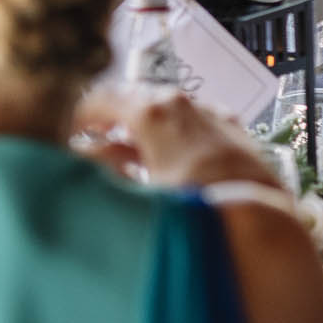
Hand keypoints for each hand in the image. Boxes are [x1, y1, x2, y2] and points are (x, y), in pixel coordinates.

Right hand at [73, 88, 276, 189]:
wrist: (260, 226)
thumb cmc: (195, 209)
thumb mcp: (134, 191)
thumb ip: (98, 169)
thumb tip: (74, 157)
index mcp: (152, 110)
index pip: (100, 97)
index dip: (76, 114)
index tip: (63, 129)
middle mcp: (181, 104)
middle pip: (131, 99)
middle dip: (107, 118)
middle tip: (88, 137)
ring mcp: (209, 115)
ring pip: (163, 110)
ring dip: (138, 128)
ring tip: (123, 153)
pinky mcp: (231, 133)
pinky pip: (191, 124)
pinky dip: (170, 135)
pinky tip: (165, 158)